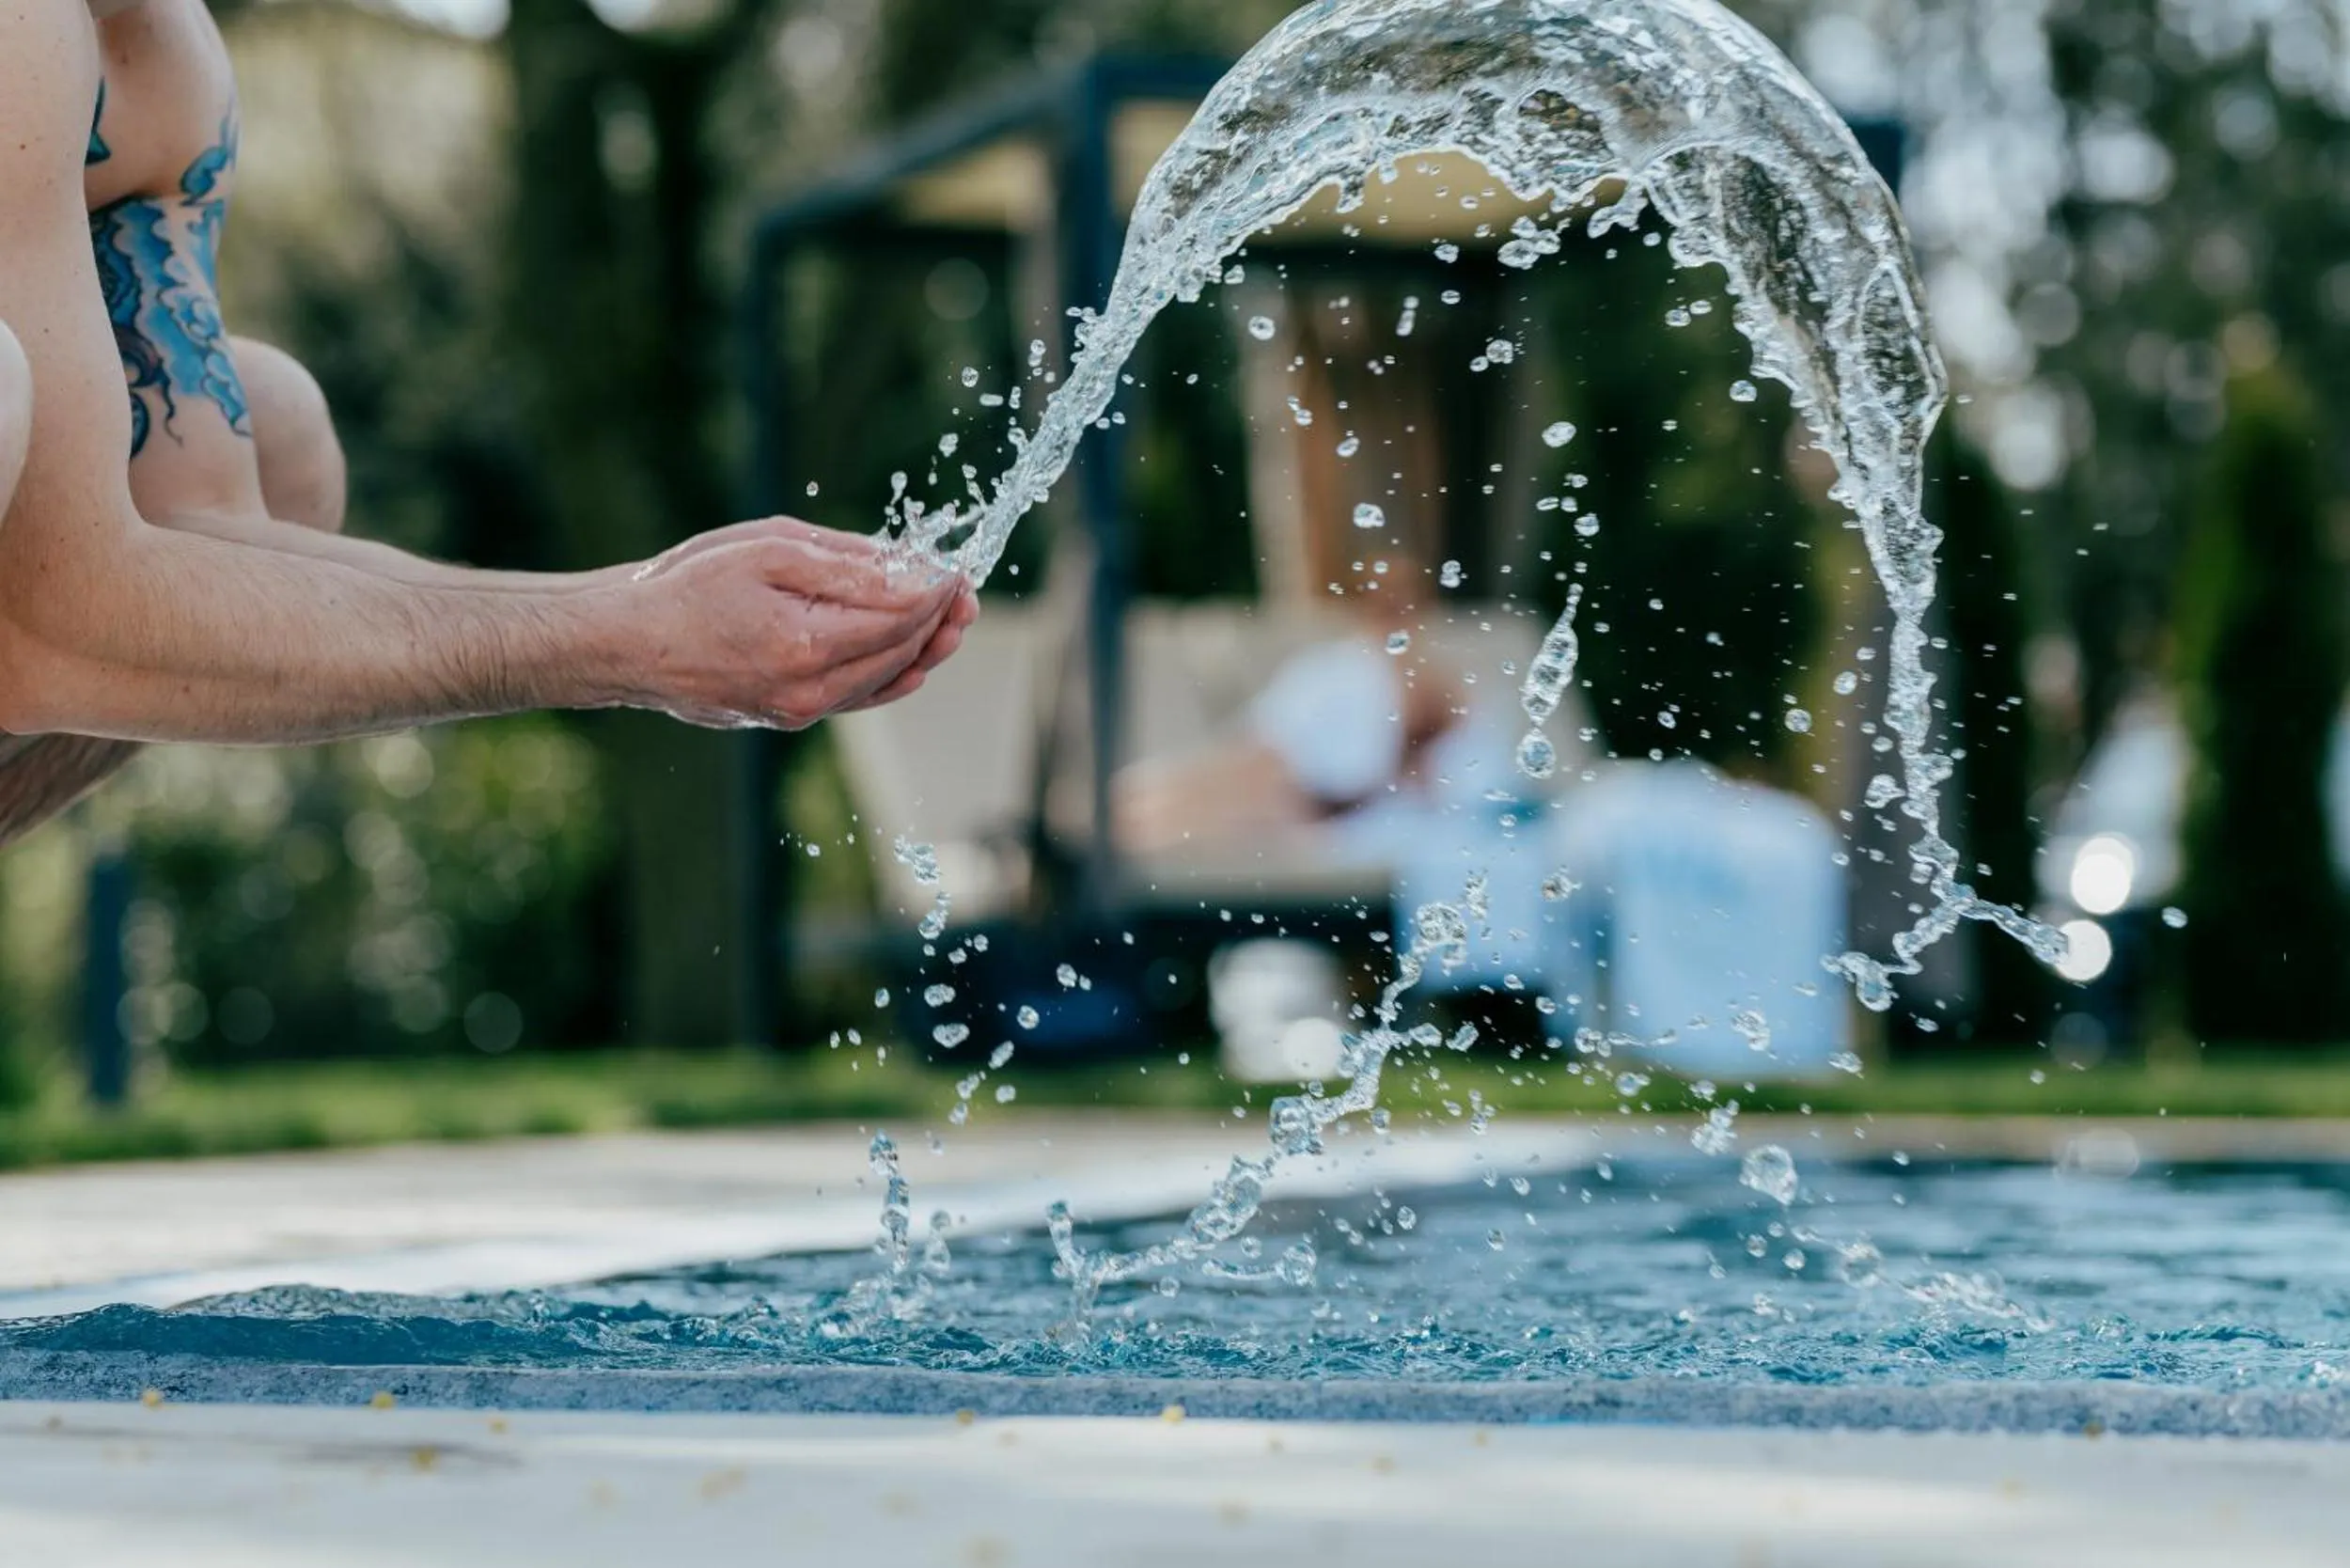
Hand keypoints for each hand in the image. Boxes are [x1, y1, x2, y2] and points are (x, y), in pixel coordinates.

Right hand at [616, 521, 968, 729]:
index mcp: (807, 643)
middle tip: (966, 589)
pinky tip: (914, 657)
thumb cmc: (687, 585)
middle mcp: (810, 690)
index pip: (900, 617)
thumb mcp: (769, 551)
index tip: (958, 567)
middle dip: (940, 619)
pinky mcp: (788, 716)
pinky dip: (891, 675)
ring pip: (885, 680)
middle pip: (902, 653)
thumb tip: (913, 575)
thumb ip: (846, 567)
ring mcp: (800, 710)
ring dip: (924, 647)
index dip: (937, 590)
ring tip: (953, 617)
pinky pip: (858, 698)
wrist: (626, 642)